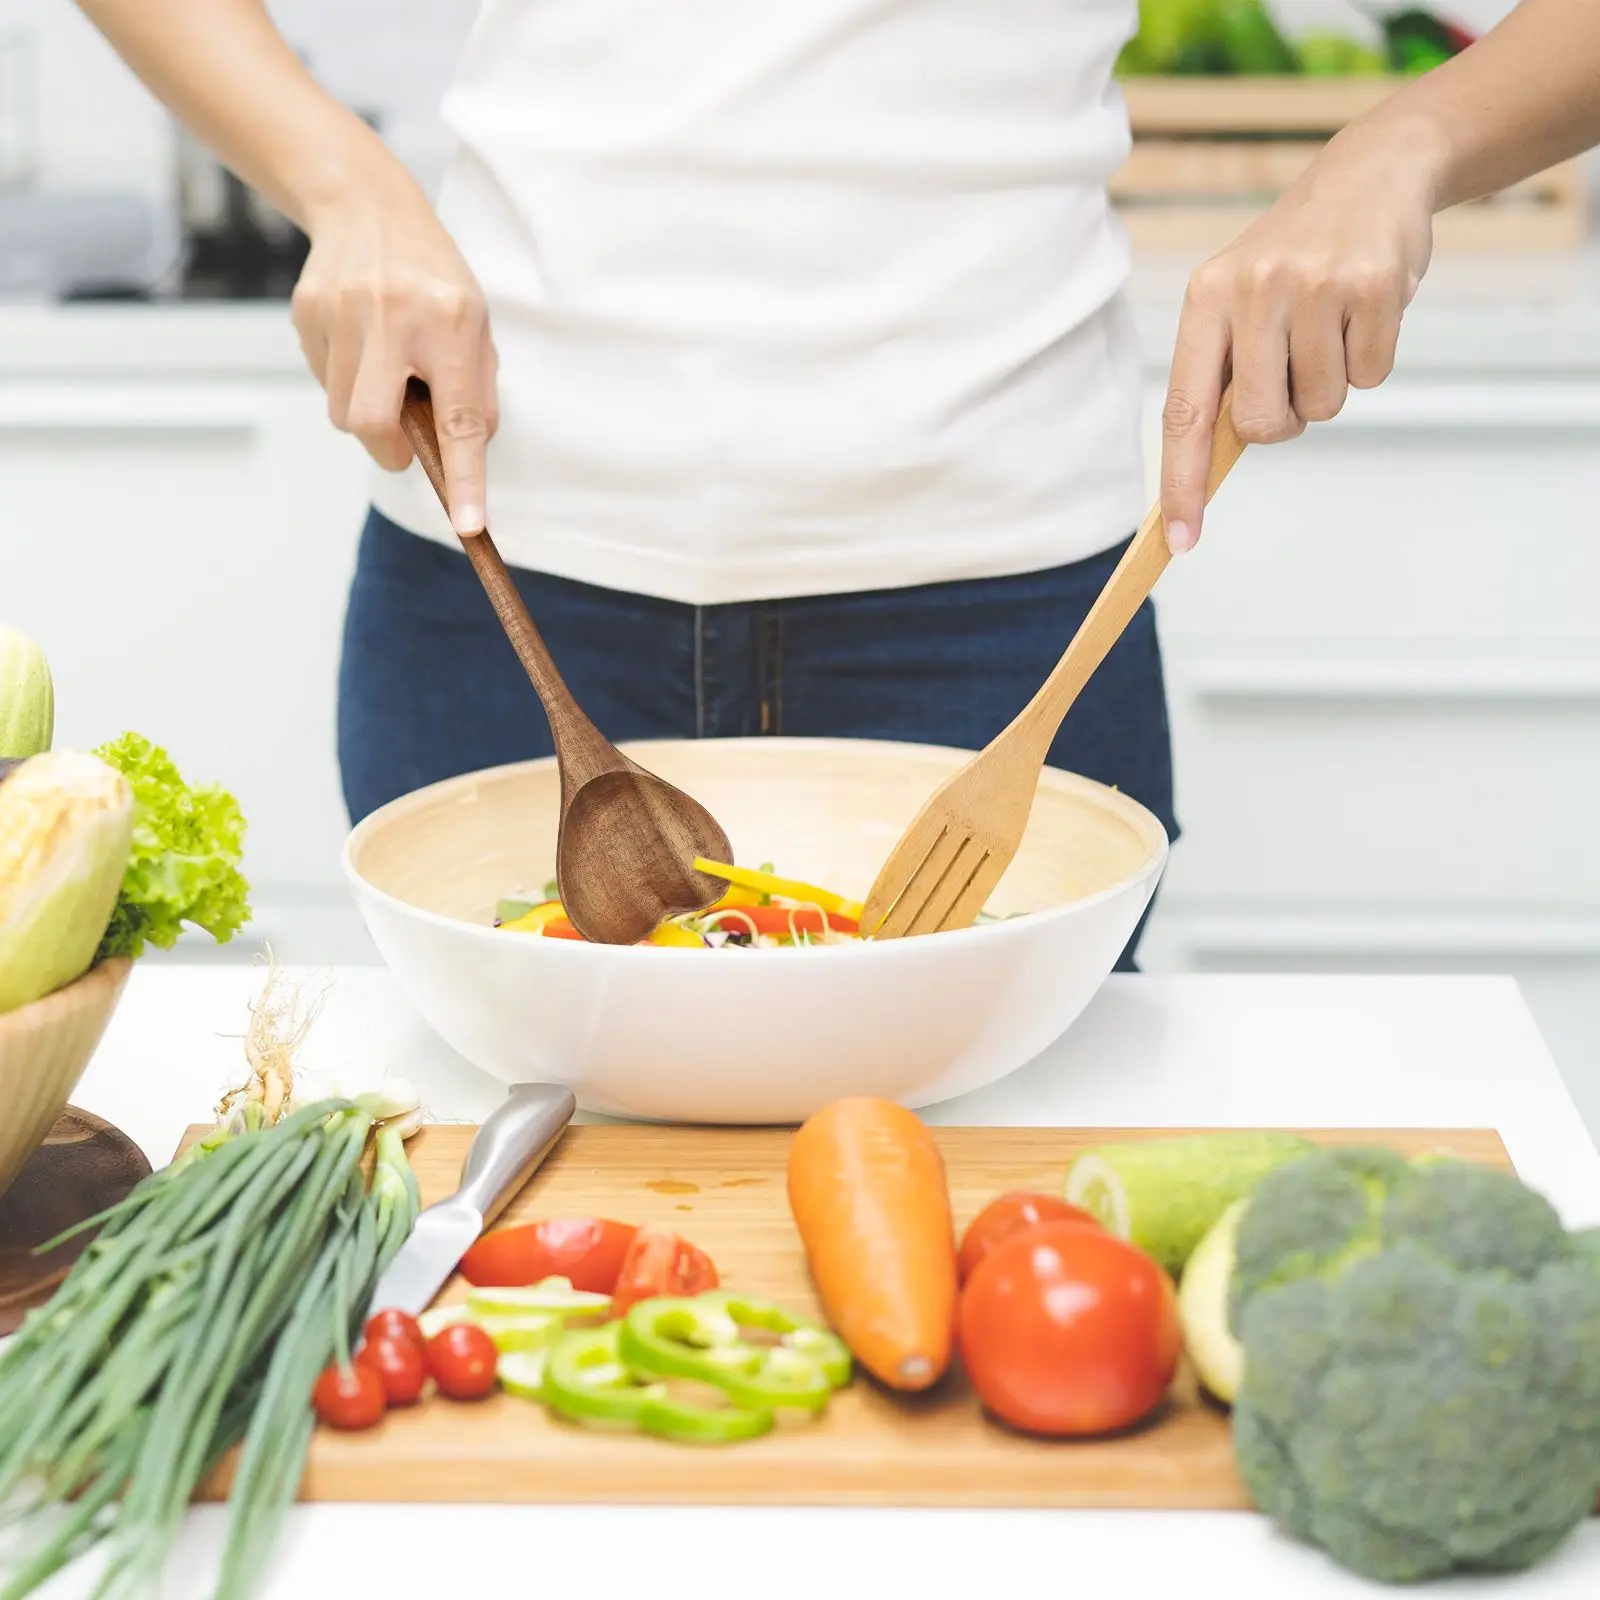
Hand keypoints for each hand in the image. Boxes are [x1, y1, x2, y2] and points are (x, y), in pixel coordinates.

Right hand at [291, 166, 497, 533]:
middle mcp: (393, 316)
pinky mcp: (305, 313)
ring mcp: (342, 313)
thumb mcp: (476, 325)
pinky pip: (324, 380)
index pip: (458, 417)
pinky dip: (344, 381)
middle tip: (402, 443)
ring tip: (384, 371)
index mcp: (449, 322)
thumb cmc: (435, 279)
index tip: (468, 524)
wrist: (365, 205)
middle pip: (372, 423)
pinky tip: (358, 344)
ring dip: (367, 412)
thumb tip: (461, 458)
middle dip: (387, 449)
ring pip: (343, 410)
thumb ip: (475, 393)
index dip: (464, 477)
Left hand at [1158, 123, 1439, 553]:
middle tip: (1295, 371)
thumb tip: (1205, 466)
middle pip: (1262, 425)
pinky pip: (1372, 376)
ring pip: (1321, 406)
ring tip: (1332, 327)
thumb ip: (1222, 374)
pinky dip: (1371, 359)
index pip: (1184, 414)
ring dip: (1331, 384)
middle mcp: (1254, 290)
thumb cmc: (1292, 260)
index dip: (1181, 483)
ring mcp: (1316, 285)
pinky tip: (1365, 312)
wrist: (1371, 176)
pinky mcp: (1375, 285)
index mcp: (1206, 300)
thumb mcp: (1237, 300)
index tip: (1179, 540)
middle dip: (1284, 419)